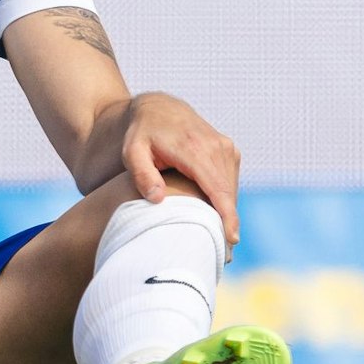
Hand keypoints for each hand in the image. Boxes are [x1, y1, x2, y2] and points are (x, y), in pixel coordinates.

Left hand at [121, 92, 240, 259]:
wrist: (156, 108)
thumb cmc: (140, 134)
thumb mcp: (132, 152)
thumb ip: (142, 174)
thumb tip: (157, 199)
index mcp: (195, 148)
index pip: (217, 188)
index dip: (226, 215)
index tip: (231, 239)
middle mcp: (216, 146)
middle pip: (228, 192)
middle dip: (228, 222)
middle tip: (222, 255)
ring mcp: (225, 146)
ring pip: (231, 188)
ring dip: (228, 212)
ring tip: (220, 241)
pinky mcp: (228, 149)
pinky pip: (230, 180)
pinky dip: (225, 199)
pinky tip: (216, 218)